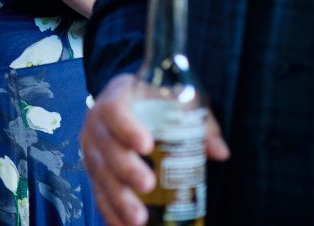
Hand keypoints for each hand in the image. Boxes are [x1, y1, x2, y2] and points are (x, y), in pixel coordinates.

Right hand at [82, 74, 229, 225]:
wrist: (125, 100)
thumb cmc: (153, 100)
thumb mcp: (176, 100)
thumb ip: (199, 123)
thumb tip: (220, 152)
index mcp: (116, 99)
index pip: (116, 111)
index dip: (127, 128)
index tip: (146, 145)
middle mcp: (98, 124)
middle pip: (107, 147)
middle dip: (126, 169)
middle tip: (148, 184)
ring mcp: (92, 149)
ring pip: (101, 174)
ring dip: (118, 199)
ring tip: (138, 219)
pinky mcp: (93, 171)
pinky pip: (98, 193)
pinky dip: (110, 212)